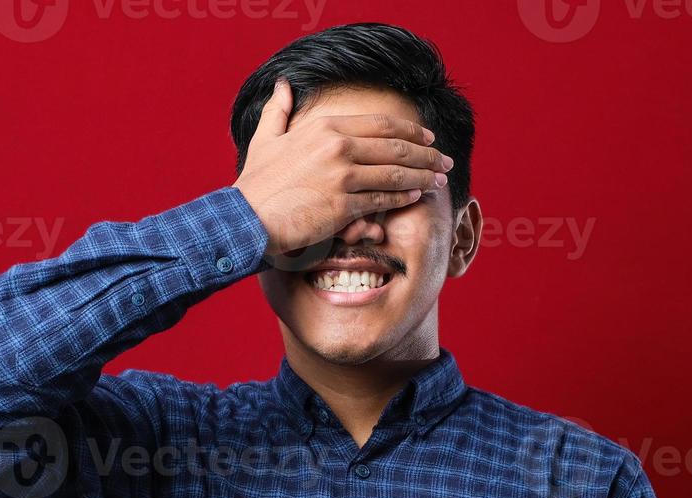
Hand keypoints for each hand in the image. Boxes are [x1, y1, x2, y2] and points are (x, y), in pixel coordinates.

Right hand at [232, 77, 453, 256]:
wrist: (247, 218)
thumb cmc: (256, 183)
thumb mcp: (265, 139)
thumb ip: (278, 110)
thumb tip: (284, 86)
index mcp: (326, 128)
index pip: (381, 124)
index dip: (410, 130)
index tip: (427, 137)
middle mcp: (338, 146)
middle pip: (396, 146)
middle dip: (426, 154)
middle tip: (445, 160)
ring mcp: (342, 176)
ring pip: (395, 173)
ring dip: (422, 176)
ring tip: (438, 180)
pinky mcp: (344, 205)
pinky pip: (383, 200)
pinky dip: (403, 198)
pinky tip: (415, 196)